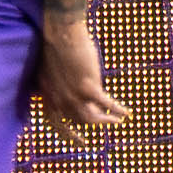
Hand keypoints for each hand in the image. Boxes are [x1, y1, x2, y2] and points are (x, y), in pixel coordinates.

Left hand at [34, 12, 128, 137]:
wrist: (61, 32)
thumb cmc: (57, 44)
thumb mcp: (51, 69)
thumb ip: (57, 83)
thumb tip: (71, 89)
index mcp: (46, 93)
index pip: (54, 121)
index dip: (66, 133)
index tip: (78, 140)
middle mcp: (57, 99)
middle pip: (75, 122)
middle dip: (88, 129)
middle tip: (98, 135)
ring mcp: (73, 95)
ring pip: (91, 119)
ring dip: (105, 121)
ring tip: (117, 121)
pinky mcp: (89, 88)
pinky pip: (106, 105)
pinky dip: (117, 110)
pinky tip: (127, 113)